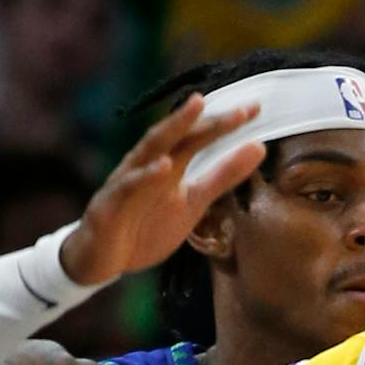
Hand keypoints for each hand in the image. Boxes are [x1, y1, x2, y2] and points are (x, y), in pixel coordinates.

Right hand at [57, 94, 268, 286]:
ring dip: (172, 128)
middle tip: (231, 104)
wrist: (105, 260)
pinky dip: (145, 176)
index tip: (255, 109)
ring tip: (195, 109)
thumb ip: (223, 177)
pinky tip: (164, 166)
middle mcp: (148, 165)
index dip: (224, 124)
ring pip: (150, 150)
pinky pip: (128, 186)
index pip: (198, 137)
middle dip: (200, 117)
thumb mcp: (193, 202)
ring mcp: (127, 181)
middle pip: (176, 136)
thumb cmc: (147, 226)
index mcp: (169, 164)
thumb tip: (259, 147)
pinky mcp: (110, 204)